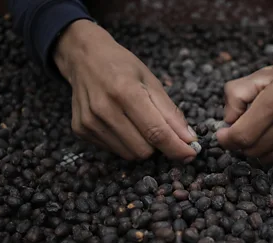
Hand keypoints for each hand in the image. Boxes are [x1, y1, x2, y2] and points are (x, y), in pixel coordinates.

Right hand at [54, 20, 197, 161]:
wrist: (84, 57)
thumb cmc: (122, 66)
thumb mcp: (151, 81)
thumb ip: (170, 112)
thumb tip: (189, 139)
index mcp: (125, 91)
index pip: (156, 132)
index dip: (177, 148)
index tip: (192, 154)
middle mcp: (104, 109)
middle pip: (143, 150)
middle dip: (159, 145)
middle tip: (160, 130)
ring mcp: (89, 121)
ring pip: (129, 154)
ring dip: (142, 145)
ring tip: (138, 122)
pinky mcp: (80, 130)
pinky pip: (113, 150)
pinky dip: (125, 143)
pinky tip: (121, 123)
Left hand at [216, 36, 272, 163]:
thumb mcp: (266, 73)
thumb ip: (237, 93)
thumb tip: (228, 121)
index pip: (241, 136)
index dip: (226, 139)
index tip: (223, 134)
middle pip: (251, 150)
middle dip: (241, 142)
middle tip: (245, 127)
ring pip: (266, 159)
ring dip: (258, 148)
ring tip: (266, 128)